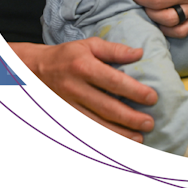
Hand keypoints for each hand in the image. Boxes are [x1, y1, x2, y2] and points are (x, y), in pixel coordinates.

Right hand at [11, 39, 156, 142]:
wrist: (34, 70)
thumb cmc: (67, 56)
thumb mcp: (89, 45)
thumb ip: (115, 50)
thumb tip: (139, 53)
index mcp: (83, 67)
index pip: (113, 81)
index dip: (134, 91)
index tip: (152, 97)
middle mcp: (75, 88)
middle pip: (107, 107)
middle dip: (130, 118)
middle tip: (149, 123)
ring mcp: (68, 106)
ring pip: (96, 124)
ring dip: (119, 134)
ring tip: (139, 138)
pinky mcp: (64, 117)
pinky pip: (86, 131)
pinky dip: (103, 139)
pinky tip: (118, 142)